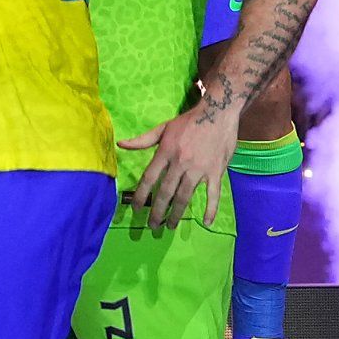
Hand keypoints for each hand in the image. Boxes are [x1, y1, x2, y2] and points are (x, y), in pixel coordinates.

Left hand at [120, 99, 239, 236]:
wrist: (217, 112)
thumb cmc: (189, 121)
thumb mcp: (164, 127)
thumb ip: (143, 140)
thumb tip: (121, 144)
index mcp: (166, 152)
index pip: (149, 178)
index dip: (141, 195)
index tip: (136, 209)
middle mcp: (180, 163)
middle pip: (166, 192)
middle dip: (158, 211)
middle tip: (152, 225)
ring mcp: (199, 169)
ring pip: (185, 196)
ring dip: (176, 213)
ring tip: (170, 226)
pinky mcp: (215, 171)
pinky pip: (213, 194)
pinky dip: (210, 208)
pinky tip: (206, 222)